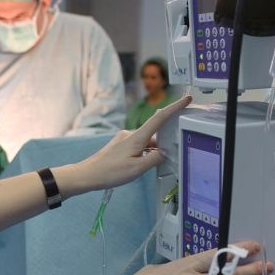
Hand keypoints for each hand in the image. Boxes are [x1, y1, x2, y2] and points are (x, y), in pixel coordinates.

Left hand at [66, 95, 191, 192]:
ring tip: (144, 169)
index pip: (160, 118)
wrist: (87, 175)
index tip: (187, 99)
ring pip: (146, 143)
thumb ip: (154, 159)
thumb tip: (163, 153)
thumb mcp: (137, 169)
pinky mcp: (120, 145)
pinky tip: (139, 166)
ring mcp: (124, 139)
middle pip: (155, 134)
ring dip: (151, 153)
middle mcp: (131, 134)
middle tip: (164, 159)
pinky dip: (144, 154)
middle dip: (163, 144)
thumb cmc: (110, 172)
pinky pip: (138, 146)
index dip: (175, 107)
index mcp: (137, 137)